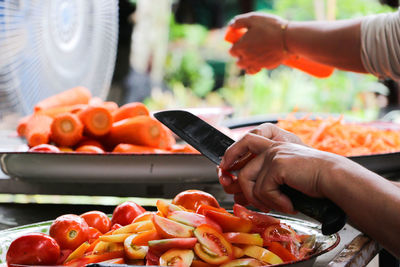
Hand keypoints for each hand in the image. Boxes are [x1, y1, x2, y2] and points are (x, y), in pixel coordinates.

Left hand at [219, 131, 338, 213]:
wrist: (333, 179)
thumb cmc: (311, 182)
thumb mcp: (282, 180)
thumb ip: (263, 181)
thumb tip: (239, 195)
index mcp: (272, 147)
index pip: (243, 143)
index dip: (230, 157)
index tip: (225, 171)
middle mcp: (271, 148)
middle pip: (240, 168)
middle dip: (234, 184)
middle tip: (240, 200)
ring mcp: (273, 155)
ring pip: (248, 182)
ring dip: (260, 200)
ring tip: (275, 206)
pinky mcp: (278, 164)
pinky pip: (263, 190)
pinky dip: (276, 202)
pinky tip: (289, 204)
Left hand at [228, 12, 288, 73]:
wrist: (288, 38)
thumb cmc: (270, 27)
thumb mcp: (253, 19)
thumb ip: (239, 22)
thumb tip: (231, 26)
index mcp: (241, 47)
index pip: (232, 51)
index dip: (236, 45)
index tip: (241, 40)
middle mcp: (247, 58)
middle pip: (238, 62)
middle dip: (241, 55)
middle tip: (248, 47)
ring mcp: (256, 64)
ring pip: (246, 68)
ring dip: (247, 63)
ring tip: (253, 55)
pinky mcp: (266, 66)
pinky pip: (257, 69)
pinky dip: (256, 67)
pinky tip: (259, 61)